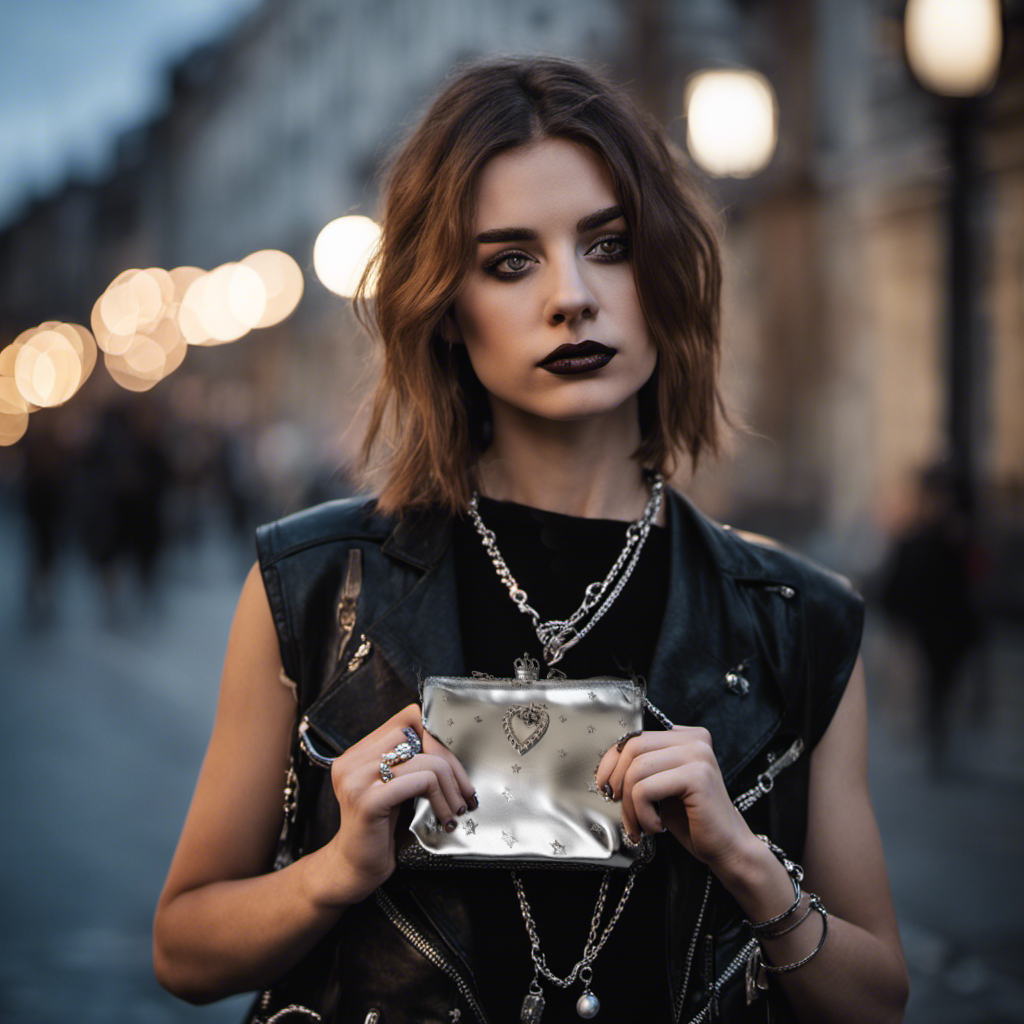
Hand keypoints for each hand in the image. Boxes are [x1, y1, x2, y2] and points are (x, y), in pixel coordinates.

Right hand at [316, 704, 475, 904]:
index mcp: (358, 752)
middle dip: (449, 761)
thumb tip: (450, 746)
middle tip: (463, 790)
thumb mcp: (395, 787)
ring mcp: (357, 779)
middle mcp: (353, 760)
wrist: (354, 869)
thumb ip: (410, 763)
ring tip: (457, 807)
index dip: (435, 736)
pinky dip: (441, 798)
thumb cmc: (380, 829)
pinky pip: (420, 782)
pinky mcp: (368, 801)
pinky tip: (445, 817)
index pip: (407, 718)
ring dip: (450, 786)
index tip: (451, 764)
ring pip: (424, 761)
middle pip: (418, 735)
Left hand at [594, 726, 753, 878]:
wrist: (727, 849)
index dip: (612, 760)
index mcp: (686, 737)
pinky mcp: (697, 776)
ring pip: (637, 770)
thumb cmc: (693, 822)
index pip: (636, 737)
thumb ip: (643, 769)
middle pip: (634, 748)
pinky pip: (646, 789)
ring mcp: (698, 755)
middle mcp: (694, 740)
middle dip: (618, 783)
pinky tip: (657, 826)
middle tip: (620, 809)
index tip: (604, 785)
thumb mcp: (662, 787)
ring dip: (630, 805)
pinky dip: (642, 813)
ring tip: (641, 825)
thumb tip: (607, 768)